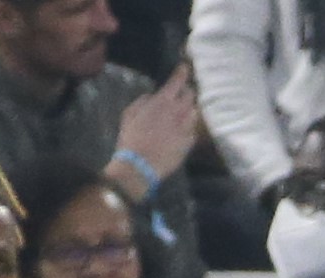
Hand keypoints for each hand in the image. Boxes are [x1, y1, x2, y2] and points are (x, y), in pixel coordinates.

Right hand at [114, 62, 199, 182]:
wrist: (141, 163)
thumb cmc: (131, 137)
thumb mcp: (130, 113)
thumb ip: (143, 101)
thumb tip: (152, 97)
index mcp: (162, 101)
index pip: (178, 81)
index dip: (182, 72)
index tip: (185, 67)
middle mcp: (179, 112)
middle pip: (190, 95)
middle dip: (186, 92)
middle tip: (180, 94)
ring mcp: (187, 127)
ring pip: (194, 112)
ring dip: (188, 109)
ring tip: (180, 113)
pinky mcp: (190, 141)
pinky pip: (193, 129)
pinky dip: (188, 127)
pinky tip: (179, 131)